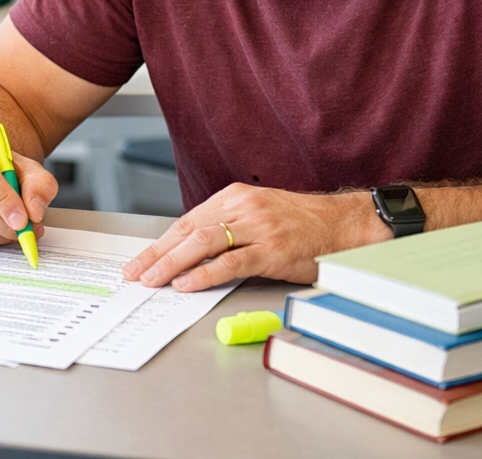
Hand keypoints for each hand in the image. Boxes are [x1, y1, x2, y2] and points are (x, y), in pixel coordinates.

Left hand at [121, 183, 391, 290]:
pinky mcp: (273, 250)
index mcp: (234, 197)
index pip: (186, 222)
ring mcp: (258, 228)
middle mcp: (242, 208)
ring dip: (172, 264)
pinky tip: (187, 284)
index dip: (159, 243)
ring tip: (152, 280)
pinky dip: (205, 273)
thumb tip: (190, 253)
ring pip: (202, 244)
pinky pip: (231, 262)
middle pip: (187, 231)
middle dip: (156, 255)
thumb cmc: (302, 224)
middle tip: (134, 273)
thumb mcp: (258, 215)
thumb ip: (227, 228)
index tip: (139, 260)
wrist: (347, 224)